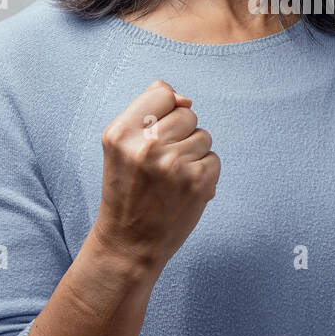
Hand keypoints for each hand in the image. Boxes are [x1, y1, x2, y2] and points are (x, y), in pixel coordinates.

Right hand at [92, 79, 219, 270]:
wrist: (129, 242)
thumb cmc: (127, 189)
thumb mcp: (120, 147)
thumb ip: (147, 112)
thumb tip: (183, 98)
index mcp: (120, 133)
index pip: (162, 93)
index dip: (164, 111)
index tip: (154, 134)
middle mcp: (146, 146)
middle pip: (187, 113)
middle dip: (180, 134)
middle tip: (160, 164)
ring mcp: (174, 164)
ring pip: (203, 135)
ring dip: (193, 154)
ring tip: (170, 177)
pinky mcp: (198, 182)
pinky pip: (214, 158)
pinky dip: (203, 173)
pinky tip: (183, 189)